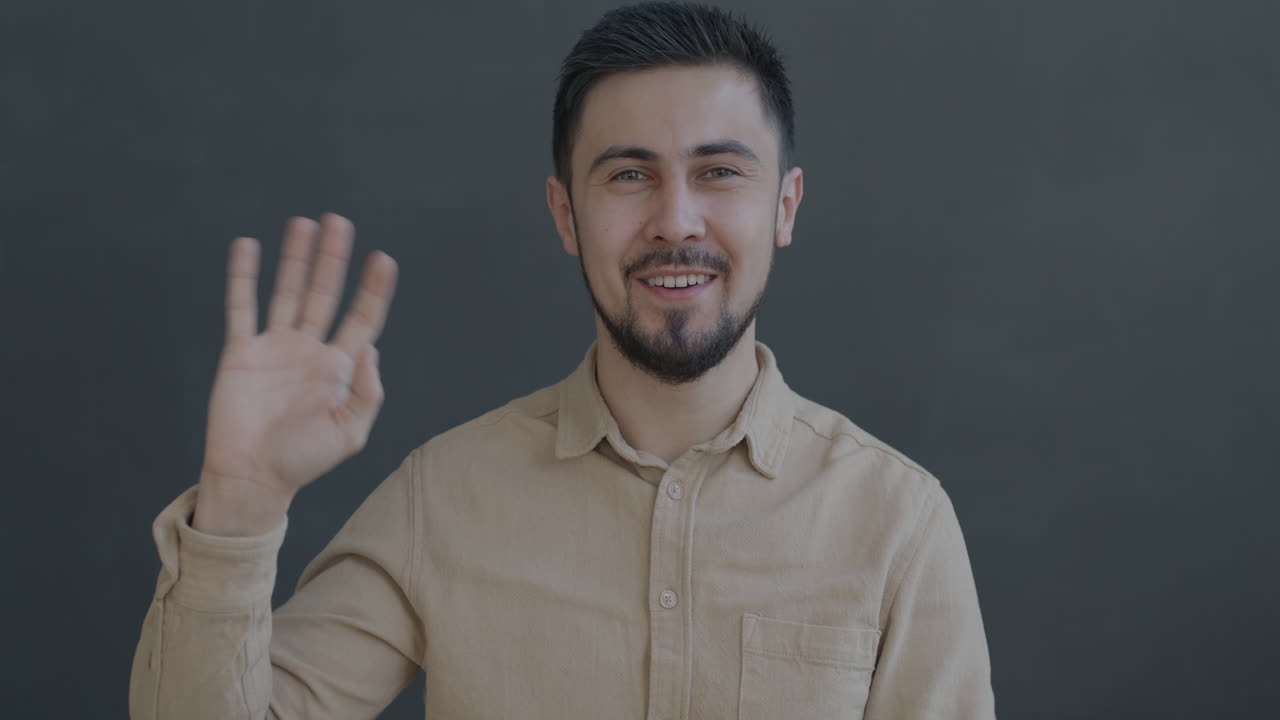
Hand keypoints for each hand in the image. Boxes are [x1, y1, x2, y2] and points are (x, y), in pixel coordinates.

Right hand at [194, 214, 397, 534]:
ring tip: (304, 223)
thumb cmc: (304, 460)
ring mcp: (276, 348)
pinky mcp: (241, 352)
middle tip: (340, 222)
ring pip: (288, 291)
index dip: (374, 290)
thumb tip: (372, 351)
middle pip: (326, 294)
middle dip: (334, 259)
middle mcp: (310, 350)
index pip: (362, 319)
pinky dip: (243, 277)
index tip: (384, 260)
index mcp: (340, 368)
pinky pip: (243, 307)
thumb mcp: (348, 434)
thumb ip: (366, 394)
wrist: (252, 476)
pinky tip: (249, 247)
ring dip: (296, 259)